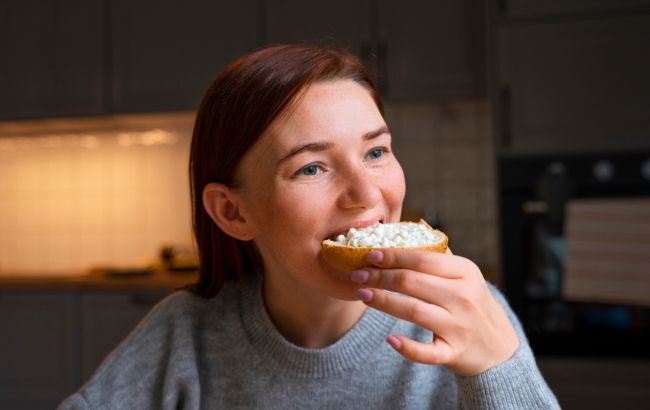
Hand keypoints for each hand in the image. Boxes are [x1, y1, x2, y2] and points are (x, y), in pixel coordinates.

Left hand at [352, 248, 519, 375]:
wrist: (499, 348)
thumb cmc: (474, 304)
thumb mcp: (465, 275)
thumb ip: (441, 252)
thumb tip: (419, 223)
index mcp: (465, 272)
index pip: (422, 259)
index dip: (392, 256)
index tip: (369, 254)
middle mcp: (463, 297)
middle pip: (413, 282)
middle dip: (381, 276)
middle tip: (357, 275)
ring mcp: (459, 326)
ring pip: (414, 311)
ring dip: (384, 302)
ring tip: (363, 294)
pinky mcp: (454, 353)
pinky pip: (427, 351)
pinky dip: (408, 347)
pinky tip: (390, 339)